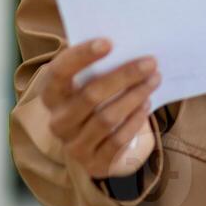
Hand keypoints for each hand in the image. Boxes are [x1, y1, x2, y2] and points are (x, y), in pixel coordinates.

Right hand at [41, 38, 161, 180]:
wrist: (94, 142)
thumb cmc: (94, 98)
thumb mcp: (88, 82)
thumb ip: (98, 65)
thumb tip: (127, 43)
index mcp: (51, 95)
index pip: (59, 72)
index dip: (81, 56)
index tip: (109, 43)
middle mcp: (58, 122)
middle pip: (90, 95)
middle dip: (124, 76)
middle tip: (150, 62)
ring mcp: (73, 146)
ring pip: (107, 118)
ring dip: (135, 96)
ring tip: (154, 80)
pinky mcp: (93, 163)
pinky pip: (117, 141)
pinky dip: (135, 121)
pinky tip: (146, 104)